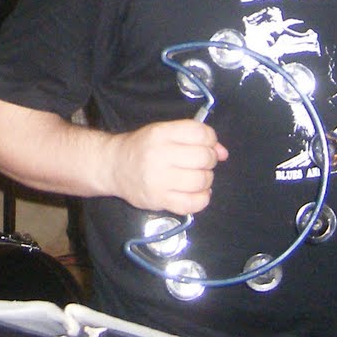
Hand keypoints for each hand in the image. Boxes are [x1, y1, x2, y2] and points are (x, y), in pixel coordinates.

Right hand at [105, 118, 227, 215]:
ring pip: (201, 180)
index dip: (211, 139)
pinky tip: (197, 193)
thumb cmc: (142, 147)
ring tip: (198, 178)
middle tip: (202, 162)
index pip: (199, 132)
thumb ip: (193, 137)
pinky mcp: (159, 200)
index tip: (207, 145)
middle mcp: (160, 155)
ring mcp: (159, 180)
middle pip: (204, 157)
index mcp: (161, 133)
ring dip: (206, 180)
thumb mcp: (163, 132)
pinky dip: (202, 199)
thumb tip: (223, 152)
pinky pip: (192, 204)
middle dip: (210, 160)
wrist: (113, 166)